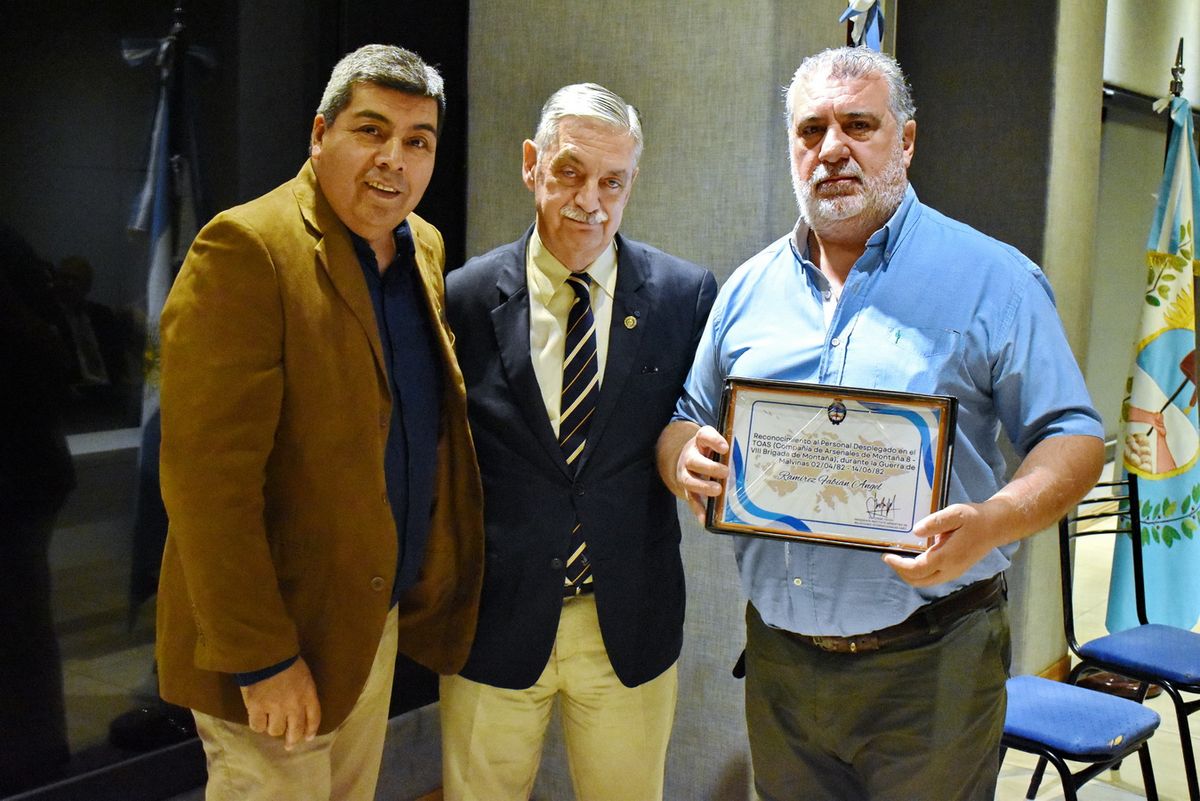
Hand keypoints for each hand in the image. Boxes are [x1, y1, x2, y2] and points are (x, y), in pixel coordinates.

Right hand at [239, 657, 320, 749]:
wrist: (266, 653)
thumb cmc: (286, 660)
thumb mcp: (303, 675)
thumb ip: (303, 692)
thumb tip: (298, 707)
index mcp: (308, 694)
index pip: (314, 718)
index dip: (310, 731)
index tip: (307, 738)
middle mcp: (294, 705)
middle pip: (296, 731)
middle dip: (293, 739)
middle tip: (289, 745)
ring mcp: (275, 708)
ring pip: (275, 731)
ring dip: (273, 728)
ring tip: (269, 722)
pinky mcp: (256, 708)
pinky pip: (257, 726)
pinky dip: (257, 724)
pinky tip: (256, 718)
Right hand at [674, 425, 729, 522]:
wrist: (688, 460)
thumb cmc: (710, 452)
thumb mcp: (717, 445)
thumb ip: (732, 448)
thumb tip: (758, 456)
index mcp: (700, 442)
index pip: (704, 435)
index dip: (714, 440)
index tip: (725, 448)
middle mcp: (690, 457)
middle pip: (694, 460)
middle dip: (709, 467)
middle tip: (725, 472)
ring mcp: (687, 474)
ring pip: (690, 480)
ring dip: (703, 487)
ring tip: (718, 490)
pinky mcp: (687, 490)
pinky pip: (691, 500)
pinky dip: (699, 510)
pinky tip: (706, 519)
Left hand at [881, 502, 998, 587]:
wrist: (996, 527)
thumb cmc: (975, 518)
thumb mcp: (955, 514)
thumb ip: (935, 522)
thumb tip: (916, 531)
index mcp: (947, 557)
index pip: (916, 569)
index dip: (898, 565)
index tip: (887, 555)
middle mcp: (949, 570)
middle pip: (918, 580)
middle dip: (900, 571)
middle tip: (889, 557)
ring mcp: (953, 572)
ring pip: (925, 582)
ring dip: (909, 573)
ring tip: (899, 558)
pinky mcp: (956, 571)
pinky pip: (932, 578)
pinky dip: (919, 572)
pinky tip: (914, 558)